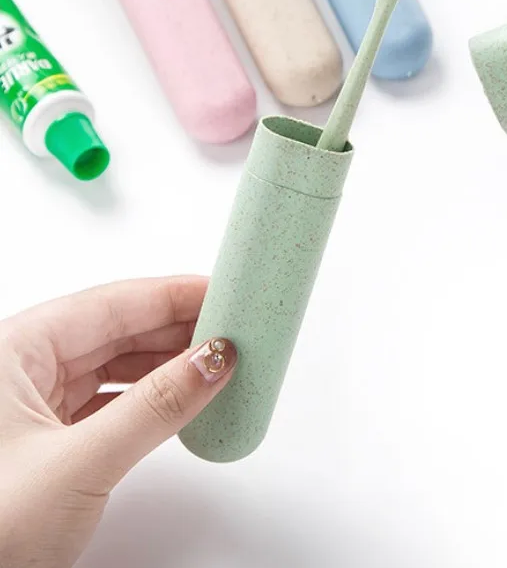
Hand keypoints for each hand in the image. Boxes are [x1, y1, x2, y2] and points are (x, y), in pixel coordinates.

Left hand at [0, 276, 236, 567]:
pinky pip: (109, 401)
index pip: (113, 302)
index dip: (174, 294)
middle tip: (234, 328)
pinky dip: (150, 398)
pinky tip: (182, 399)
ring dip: (168, 364)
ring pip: (115, 365)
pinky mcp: (45, 441)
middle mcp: (19, 369)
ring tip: (216, 362)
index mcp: (13, 350)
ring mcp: (31, 406)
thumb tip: (212, 360)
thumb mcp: (79, 463)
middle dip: (178, 328)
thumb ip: (155, 407)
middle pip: (117, 329)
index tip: (225, 292)